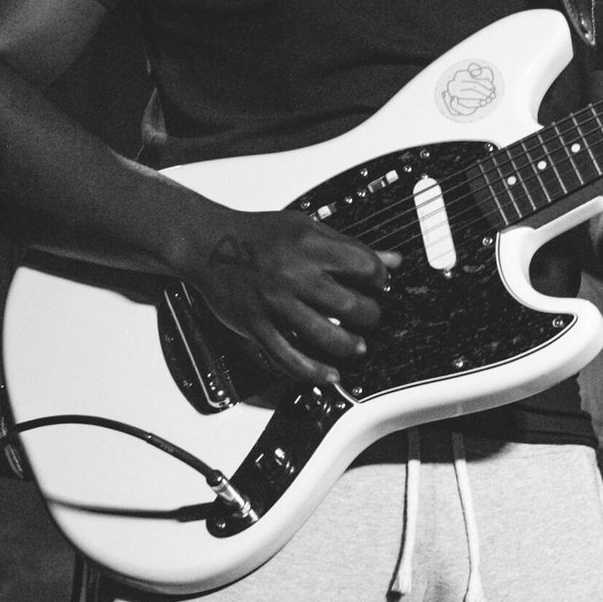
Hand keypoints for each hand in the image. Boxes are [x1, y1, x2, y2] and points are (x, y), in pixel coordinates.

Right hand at [186, 209, 398, 384]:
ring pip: (323, 336)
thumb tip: (392, 259)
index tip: (381, 283)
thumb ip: (350, 245)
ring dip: (349, 346)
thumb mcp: (308, 227)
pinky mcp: (256, 326)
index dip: (380, 277)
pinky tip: (328, 374)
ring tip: (358, 346)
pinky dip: (312, 371)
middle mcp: (294, 275)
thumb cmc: (259, 234)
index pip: (363, 265)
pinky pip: (287, 357)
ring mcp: (274, 304)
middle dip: (370, 315)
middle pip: (348, 305)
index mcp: (310, 246)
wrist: (210, 244)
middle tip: (372, 316)